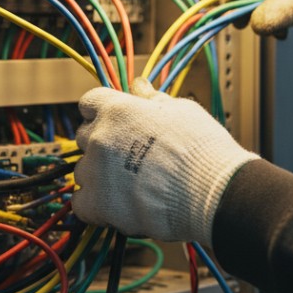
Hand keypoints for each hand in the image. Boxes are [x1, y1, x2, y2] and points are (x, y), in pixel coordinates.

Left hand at [73, 79, 257, 248]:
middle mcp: (100, 137)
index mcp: (118, 109)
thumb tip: (138, 85)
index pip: (90, 103)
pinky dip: (95, 206)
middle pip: (84, 136)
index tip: (114, 123)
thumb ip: (152, 99)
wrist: (211, 192)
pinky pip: (81, 204)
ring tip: (130, 186)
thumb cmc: (202, 150)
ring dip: (100, 177)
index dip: (102, 113)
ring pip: (83, 171)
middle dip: (102, 144)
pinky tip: (116, 206)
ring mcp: (95, 171)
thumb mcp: (182, 110)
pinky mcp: (97, 204)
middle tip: (129, 158)